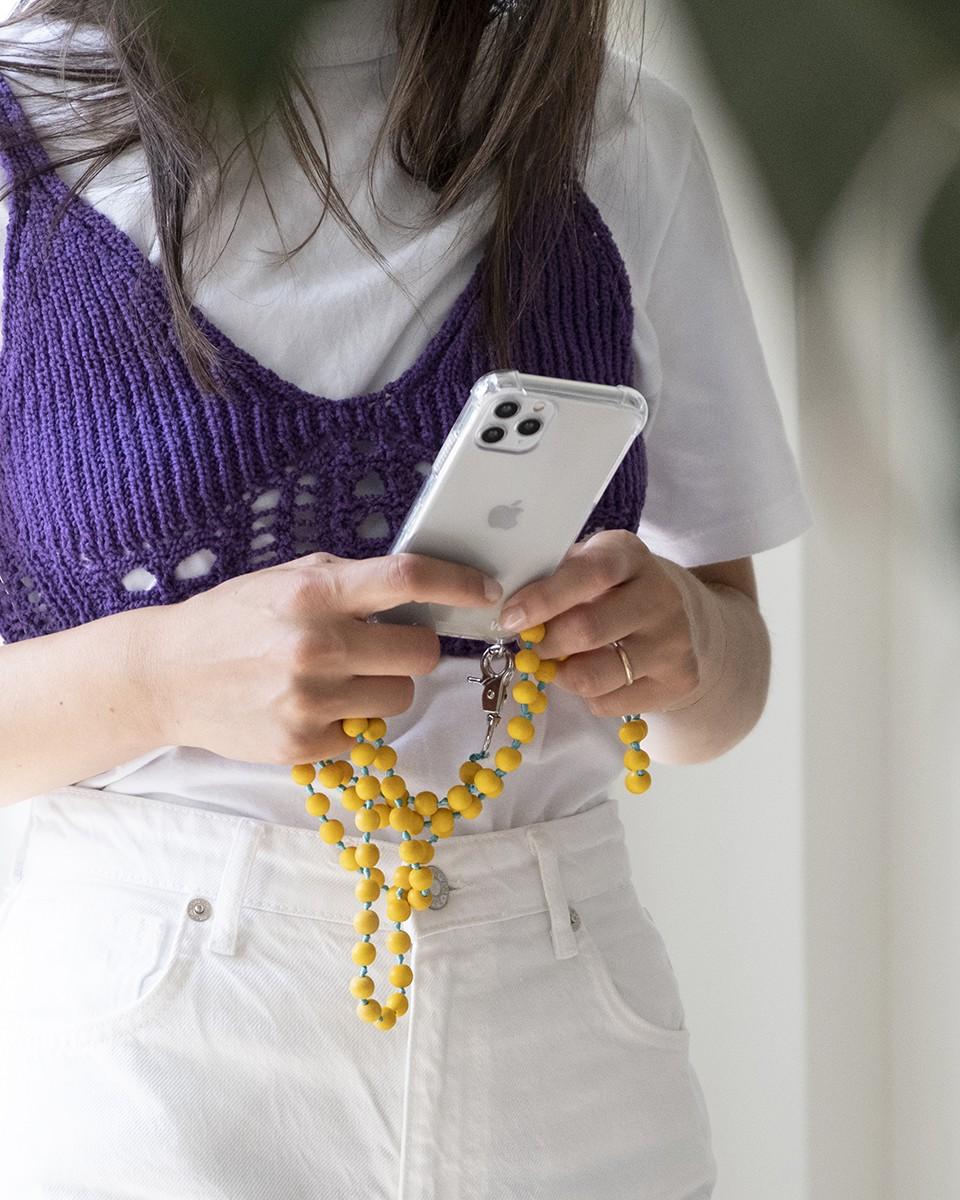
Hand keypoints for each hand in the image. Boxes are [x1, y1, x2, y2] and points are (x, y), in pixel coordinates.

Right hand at [137, 550, 501, 764]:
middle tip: (384, 648)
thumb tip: (420, 588)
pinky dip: (349, 725)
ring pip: (399, 700)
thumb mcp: (287, 578)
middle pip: (421, 654)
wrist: (167, 676)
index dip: (459, 584)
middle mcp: (317, 644)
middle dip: (412, 650)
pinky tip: (312, 707)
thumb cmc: (233, 619)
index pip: (407, 579)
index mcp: (316, 591)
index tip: (487, 593)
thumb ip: (349, 581)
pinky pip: (364, 738)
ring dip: (383, 690)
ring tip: (340, 679)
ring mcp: (310, 700)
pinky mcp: (302, 746)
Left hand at [497, 530, 701, 716]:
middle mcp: (660, 595)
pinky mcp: (680, 679)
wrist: (670, 614)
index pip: (588, 574)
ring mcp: (674, 640)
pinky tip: (595, 674)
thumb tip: (509, 611)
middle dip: (545, 644)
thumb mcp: (583, 565)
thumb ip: (550, 580)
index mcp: (629, 556)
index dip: (544, 599)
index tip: (511, 618)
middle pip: (587, 630)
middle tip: (533, 646)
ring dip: (562, 675)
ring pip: (593, 677)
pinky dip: (588, 696)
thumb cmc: (609, 586)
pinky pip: (610, 703)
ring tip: (561, 663)